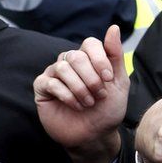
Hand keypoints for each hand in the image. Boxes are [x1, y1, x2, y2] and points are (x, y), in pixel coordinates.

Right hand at [34, 25, 128, 162]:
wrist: (95, 135)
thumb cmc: (108, 109)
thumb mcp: (119, 82)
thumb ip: (115, 56)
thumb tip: (113, 27)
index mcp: (89, 59)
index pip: (90, 43)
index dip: (100, 60)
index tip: (108, 79)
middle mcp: (70, 63)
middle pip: (76, 56)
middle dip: (91, 77)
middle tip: (99, 95)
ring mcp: (54, 74)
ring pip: (63, 68)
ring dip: (80, 88)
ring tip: (89, 103)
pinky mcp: (42, 89)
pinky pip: (50, 82)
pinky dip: (67, 95)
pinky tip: (76, 105)